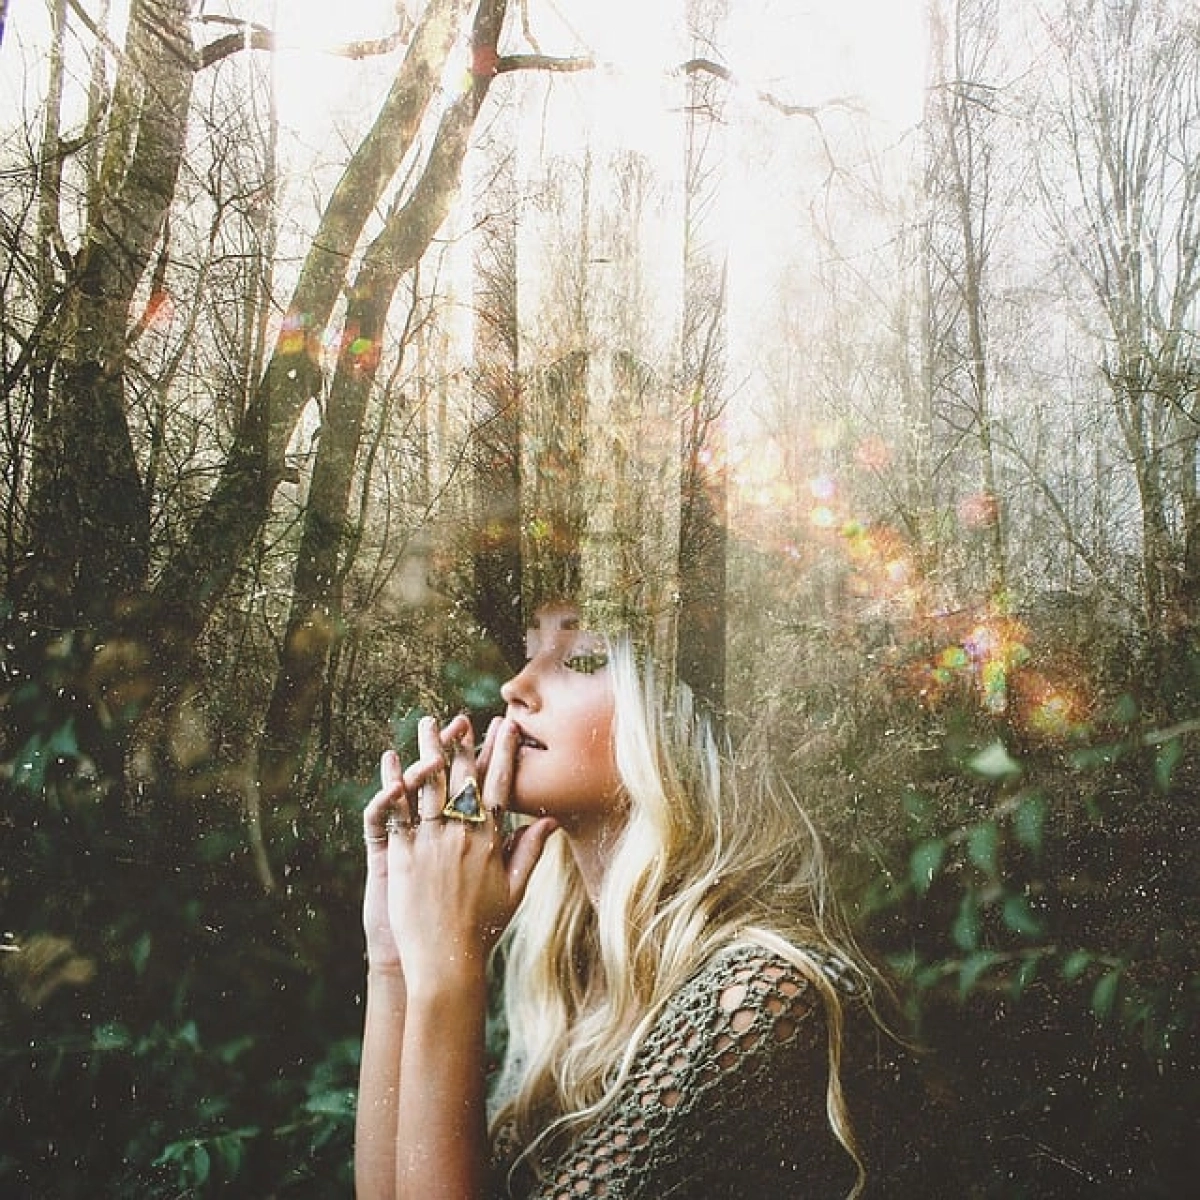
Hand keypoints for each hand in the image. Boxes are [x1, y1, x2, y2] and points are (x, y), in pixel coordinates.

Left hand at [383, 714, 556, 996]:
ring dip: (428, 751)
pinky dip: (394, 785)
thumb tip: (551, 821)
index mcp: (489, 841)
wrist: (446, 960)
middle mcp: (461, 836)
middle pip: (461, 778)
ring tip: (426, 724)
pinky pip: (397, 812)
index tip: (507, 726)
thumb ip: (530, 851)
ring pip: (429, 786)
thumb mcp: (514, 890)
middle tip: (459, 717)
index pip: (499, 786)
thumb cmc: (483, 928)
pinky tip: (391, 764)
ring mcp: (431, 843)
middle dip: (461, 743)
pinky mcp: (403, 855)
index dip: (503, 753)